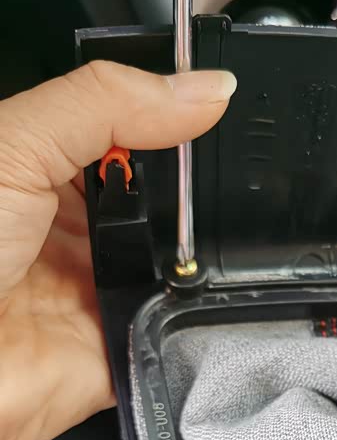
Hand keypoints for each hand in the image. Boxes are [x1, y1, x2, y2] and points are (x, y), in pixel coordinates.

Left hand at [0, 61, 235, 439]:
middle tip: (186, 191)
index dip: (174, 122)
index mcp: (49, 176)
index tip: (213, 107)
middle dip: (193, 195)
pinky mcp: (123, 350)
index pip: (134, 137)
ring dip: (196, 257)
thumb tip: (203, 89)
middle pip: (168, 203)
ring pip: (185, 267)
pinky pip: (182, 332)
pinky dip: (194, 317)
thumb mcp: (14, 144)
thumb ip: (106, 104)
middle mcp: (80, 235)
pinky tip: (180, 299)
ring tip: (173, 248)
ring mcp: (103, 294)